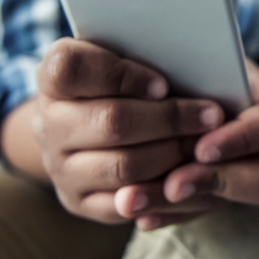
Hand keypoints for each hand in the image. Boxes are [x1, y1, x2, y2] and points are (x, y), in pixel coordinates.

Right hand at [32, 38, 226, 226]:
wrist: (84, 128)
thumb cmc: (120, 82)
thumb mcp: (123, 56)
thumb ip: (143, 53)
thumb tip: (192, 62)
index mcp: (52, 77)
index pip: (73, 68)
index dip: (123, 75)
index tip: (164, 84)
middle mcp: (46, 123)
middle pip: (112, 121)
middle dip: (170, 119)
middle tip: (212, 116)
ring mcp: (59, 167)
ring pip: (123, 167)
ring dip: (173, 155)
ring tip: (206, 144)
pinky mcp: (78, 201)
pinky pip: (124, 205)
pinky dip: (162, 191)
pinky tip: (190, 175)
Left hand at [115, 60, 258, 230]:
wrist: (186, 79)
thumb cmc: (191, 59)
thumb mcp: (197, 53)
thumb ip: (192, 62)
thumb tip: (169, 69)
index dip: (244, 139)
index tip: (203, 147)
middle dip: (215, 182)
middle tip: (173, 185)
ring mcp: (244, 175)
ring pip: (227, 204)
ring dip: (179, 205)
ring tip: (133, 200)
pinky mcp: (216, 197)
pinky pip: (197, 215)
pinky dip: (167, 214)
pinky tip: (139, 214)